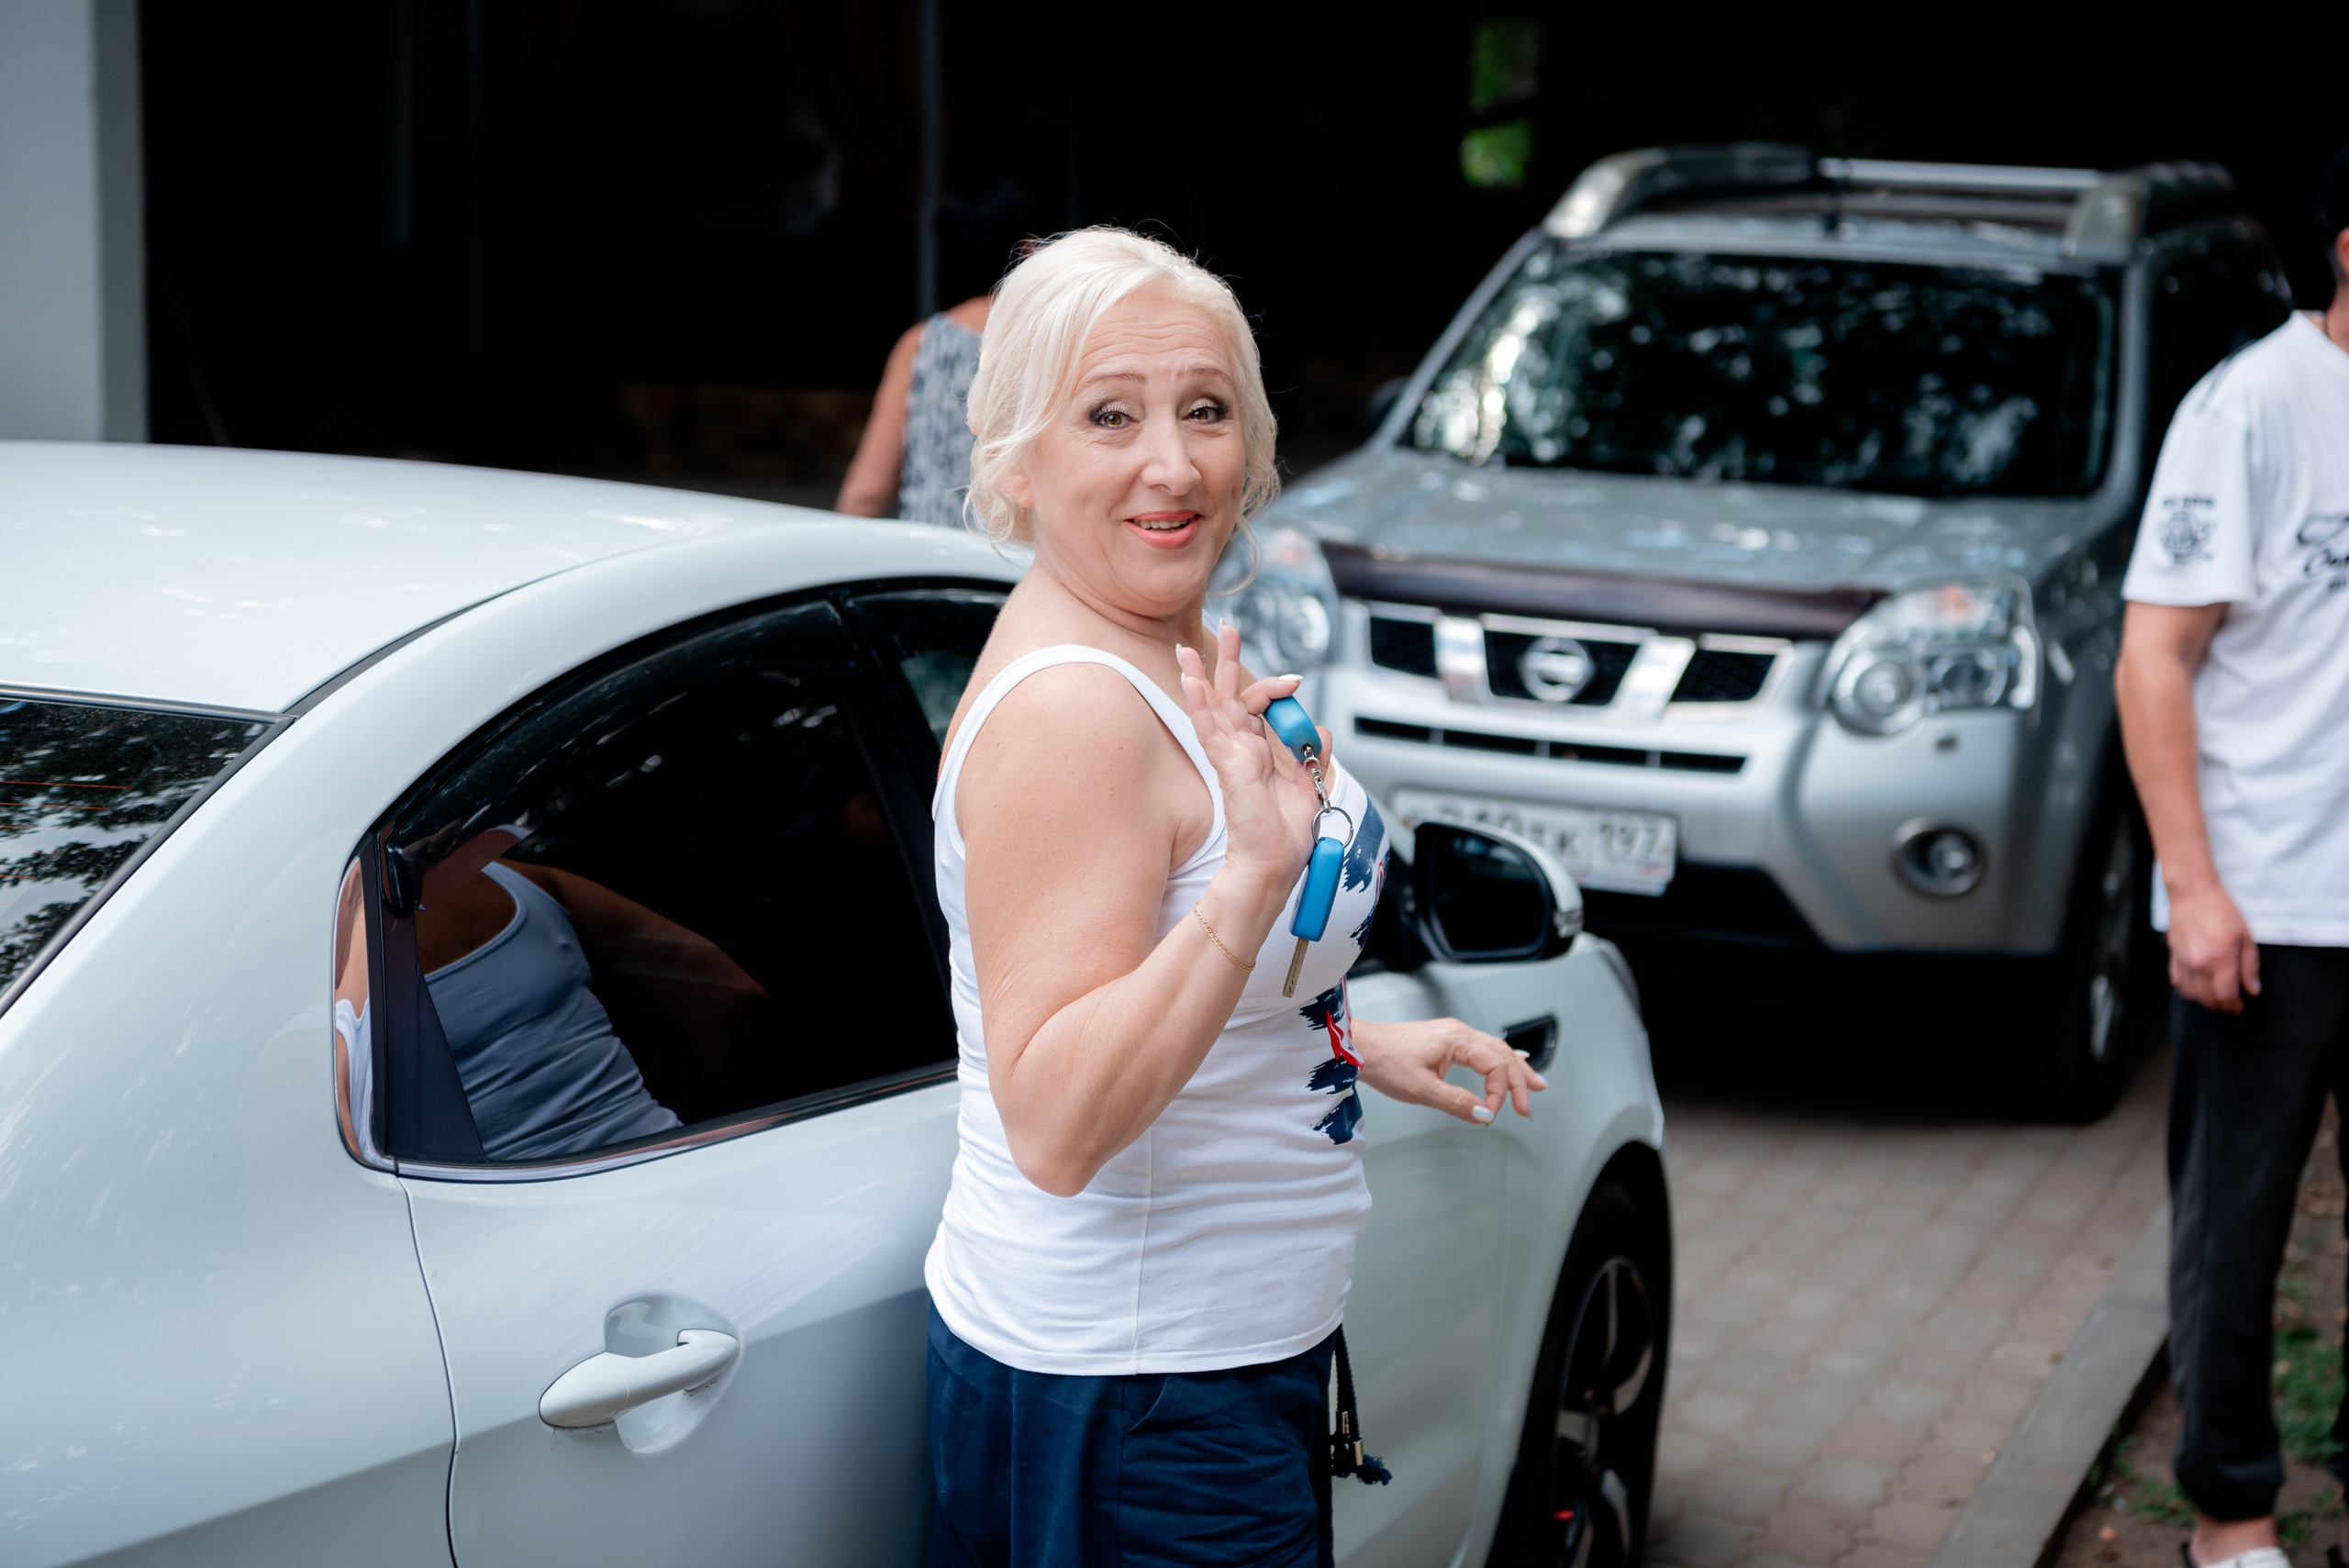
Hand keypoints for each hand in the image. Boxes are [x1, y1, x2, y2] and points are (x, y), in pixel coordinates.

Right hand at [1177, 623, 1322, 894]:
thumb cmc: (1283, 838)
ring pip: (1211, 706)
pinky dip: (1199, 701)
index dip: (1275, 689)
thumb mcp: (1309, 789)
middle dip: (1226, 660)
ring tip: (1189, 646)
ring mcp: (1230, 756)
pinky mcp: (1226, 765)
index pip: (1258, 708)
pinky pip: (1209, 728)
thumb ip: (1314, 759)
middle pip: (1229, 696)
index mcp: (1257, 754)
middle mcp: (1240, 751)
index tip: (1295, 681)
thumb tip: (1324, 732)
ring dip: (1201, 673)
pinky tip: (1190, 677)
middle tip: (1226, 627)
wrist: (1273, 866)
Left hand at [1353, 1017, 1545, 1124]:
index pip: (1495, 1066)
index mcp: (1457, 1040)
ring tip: (1536, 1085)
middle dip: (1519, 1082)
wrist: (1359, 1047)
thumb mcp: (1421, 1089)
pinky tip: (1511, 1062)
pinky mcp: (1444, 1041)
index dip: (1498, 1093)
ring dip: (1515, 1069)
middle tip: (1528, 1108)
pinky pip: (1482, 1049)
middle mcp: (1459, 1033)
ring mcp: (1452, 1035)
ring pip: (1495, 1051)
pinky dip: (1500, 1060)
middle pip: (1502, 1056)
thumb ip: (1456, 1103)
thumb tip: (1484, 1115)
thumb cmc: (1384, 1062)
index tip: (1490, 1115)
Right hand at [2166, 877, 2259, 1012]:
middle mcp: (2199, 964)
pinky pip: (2178, 983)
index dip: (2234, 1006)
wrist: (2192, 894)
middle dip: (2221, 1007)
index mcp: (2220, 959)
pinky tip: (2197, 990)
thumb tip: (2253, 990)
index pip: (2226, 995)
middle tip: (2231, 1006)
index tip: (2240, 1007)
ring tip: (2216, 999)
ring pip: (2192, 994)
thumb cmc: (2221, 911)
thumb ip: (2249, 966)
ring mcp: (2183, 961)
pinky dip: (2188, 991)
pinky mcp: (2174, 956)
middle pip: (2208, 998)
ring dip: (2205, 1001)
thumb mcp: (2245, 936)